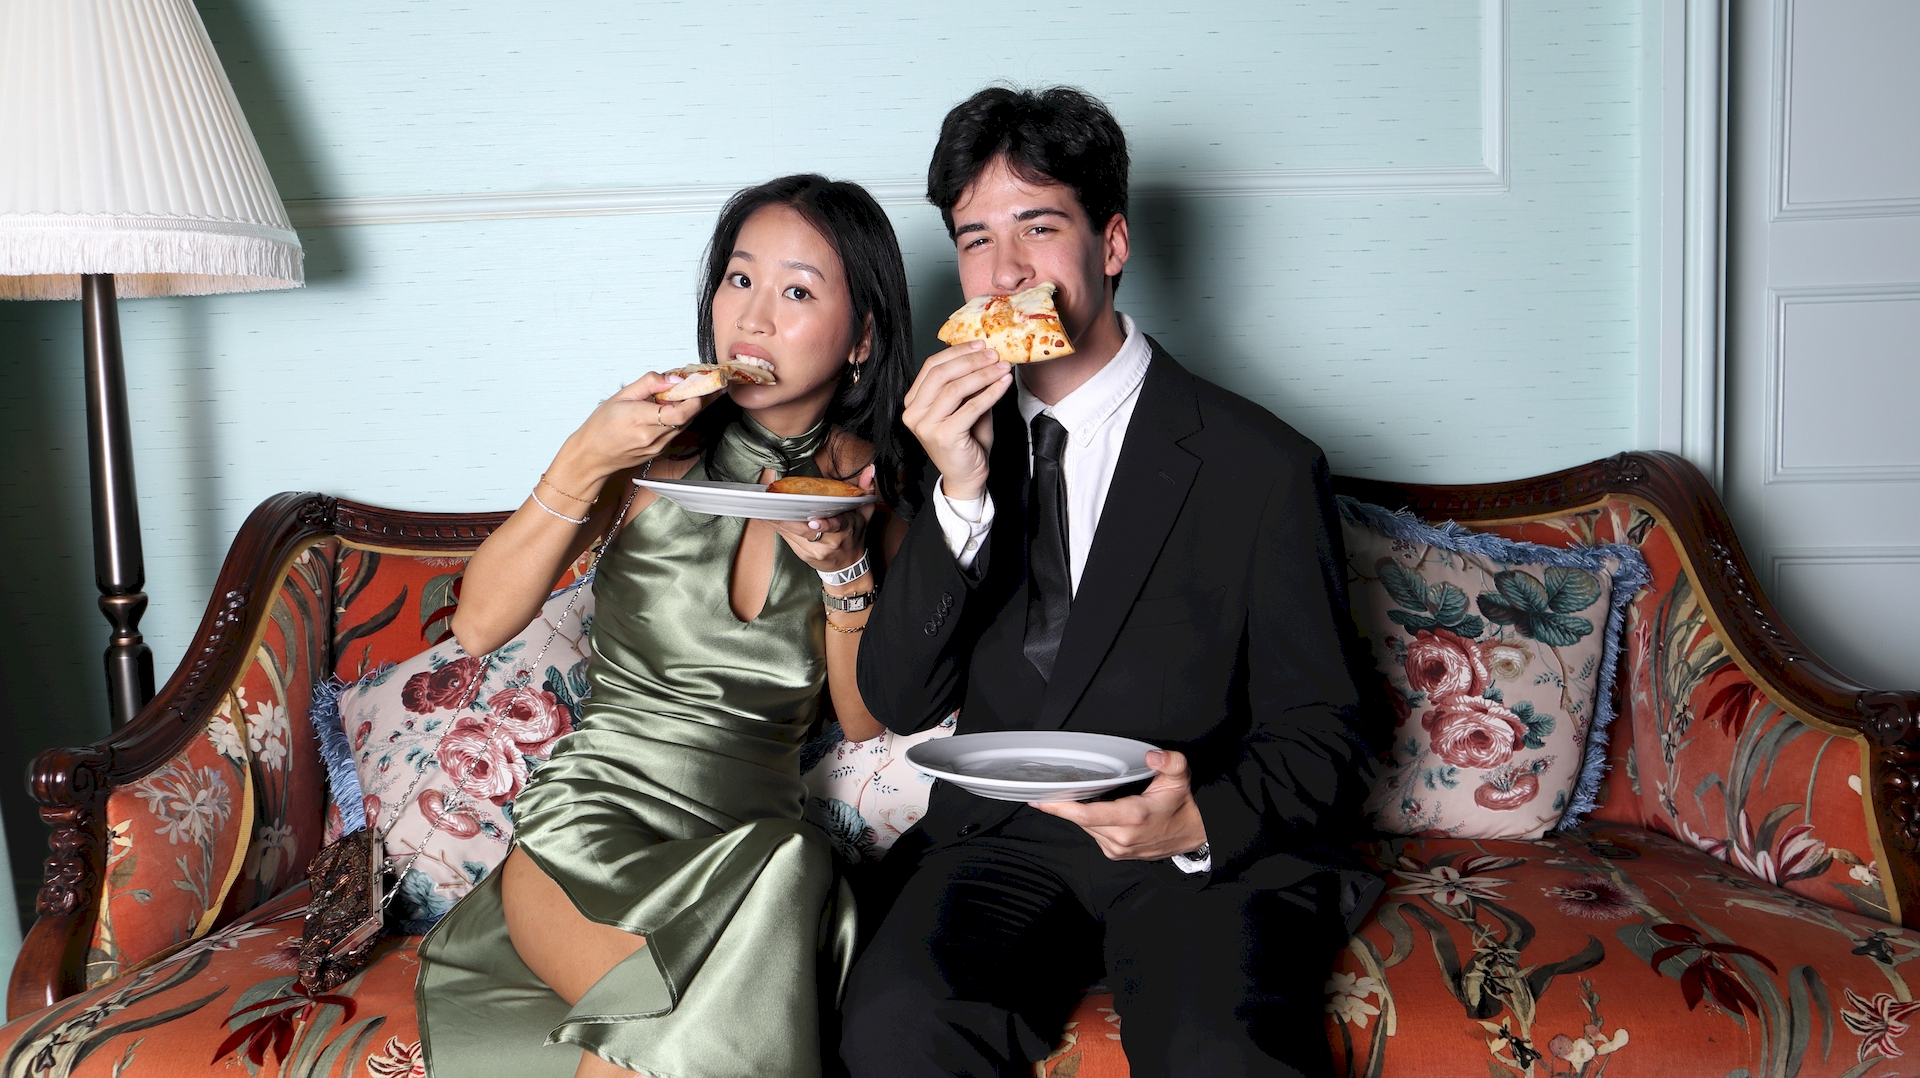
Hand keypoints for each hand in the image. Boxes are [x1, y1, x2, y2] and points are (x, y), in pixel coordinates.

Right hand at [548, 372, 717, 491]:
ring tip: (685, 394)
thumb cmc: (601, 426)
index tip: (699, 384)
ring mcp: (658, 446)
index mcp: (642, 419)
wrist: (592, 456)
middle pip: (688, 417)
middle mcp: (654, 436)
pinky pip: (675, 431)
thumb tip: (673, 378)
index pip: (682, 410)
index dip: (696, 397)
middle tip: (702, 384)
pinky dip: (678, 418)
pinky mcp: (659, 451)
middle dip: (697, 399)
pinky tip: (670, 409)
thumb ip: (649, 383)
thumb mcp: (621, 396)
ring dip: (688, 409)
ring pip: (684, 424)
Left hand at [771, 463, 876, 575]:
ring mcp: (815, 551)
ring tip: (765, 510)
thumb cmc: (855, 535)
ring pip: (794, 535)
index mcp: (846, 529)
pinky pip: (788, 540)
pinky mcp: (803, 555)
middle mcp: (830, 542)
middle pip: (807, 532)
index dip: (825, 525)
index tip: (814, 521)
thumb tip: (870, 469)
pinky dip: (778, 528)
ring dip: (779, 522)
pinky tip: (768, 518)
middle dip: (790, 521)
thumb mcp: (865, 513)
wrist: (848, 566)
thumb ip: (867, 490)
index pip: (837, 526)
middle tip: (775, 508)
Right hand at [901, 341, 1010, 502]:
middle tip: (994, 354)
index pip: (931, 367)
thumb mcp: (965, 406)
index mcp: (914, 402)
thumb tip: (985, 355)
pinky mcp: (943, 436)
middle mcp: (913, 413)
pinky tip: (1004, 384)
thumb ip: (968, 384)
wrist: (967, 476)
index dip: (957, 352)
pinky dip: (990, 392)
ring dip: (983, 374)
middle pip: (941, 374)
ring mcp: (925, 426)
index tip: (981, 344)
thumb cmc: (966, 441)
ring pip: (955, 388)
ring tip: (1003, 367)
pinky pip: (970, 407)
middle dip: (971, 360)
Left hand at [1030, 749, 1207, 860]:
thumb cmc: (1182, 804)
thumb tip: (1152, 756)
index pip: (1085, 814)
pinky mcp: (1116, 853)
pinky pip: (1093, 833)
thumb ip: (1170, 762)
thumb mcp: (1180, 777)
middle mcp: (1121, 837)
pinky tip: (1097, 808)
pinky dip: (1090, 820)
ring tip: (1080, 794)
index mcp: (1132, 817)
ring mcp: (1117, 849)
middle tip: (1052, 787)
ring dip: (1079, 812)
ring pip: (1085, 827)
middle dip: (1065, 804)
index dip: (1059, 807)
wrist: (1193, 834)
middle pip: (1080, 820)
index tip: (1039, 799)